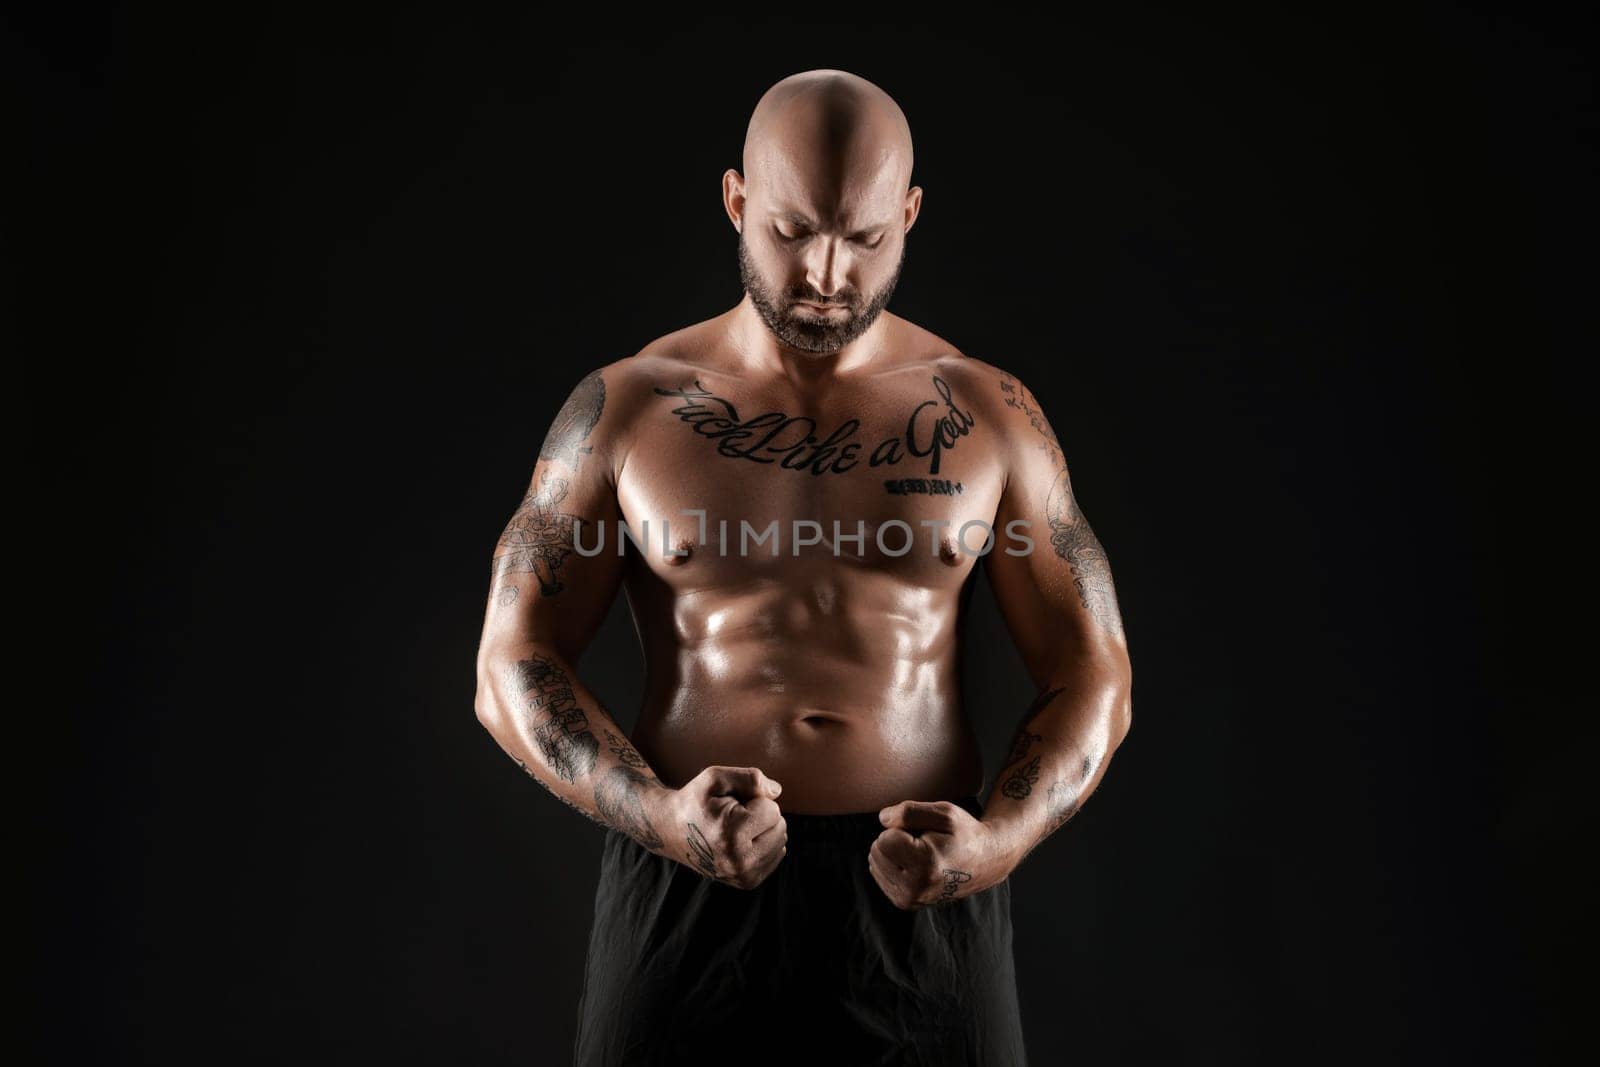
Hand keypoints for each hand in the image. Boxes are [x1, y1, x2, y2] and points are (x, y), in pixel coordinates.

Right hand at [655, 765, 787, 888]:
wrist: (670, 831)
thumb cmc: (695, 800)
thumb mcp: (716, 778)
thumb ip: (750, 778)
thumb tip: (777, 792)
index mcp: (731, 834)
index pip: (773, 810)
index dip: (754, 800)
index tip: (731, 805)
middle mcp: (739, 861)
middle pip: (780, 827)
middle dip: (761, 816)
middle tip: (733, 816)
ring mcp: (743, 876)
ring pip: (780, 842)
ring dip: (762, 830)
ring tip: (735, 829)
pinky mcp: (747, 882)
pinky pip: (776, 855)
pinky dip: (763, 844)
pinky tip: (741, 841)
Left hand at [869, 800, 1008, 909]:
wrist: (985, 862)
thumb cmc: (964, 833)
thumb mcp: (944, 812)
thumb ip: (909, 812)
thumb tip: (882, 819)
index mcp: (925, 865)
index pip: (884, 838)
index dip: (901, 828)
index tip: (924, 832)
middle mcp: (915, 888)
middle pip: (876, 851)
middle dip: (895, 840)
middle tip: (924, 842)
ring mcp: (909, 899)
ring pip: (875, 863)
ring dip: (894, 853)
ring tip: (921, 853)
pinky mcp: (905, 903)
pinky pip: (880, 875)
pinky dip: (892, 865)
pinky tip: (915, 864)